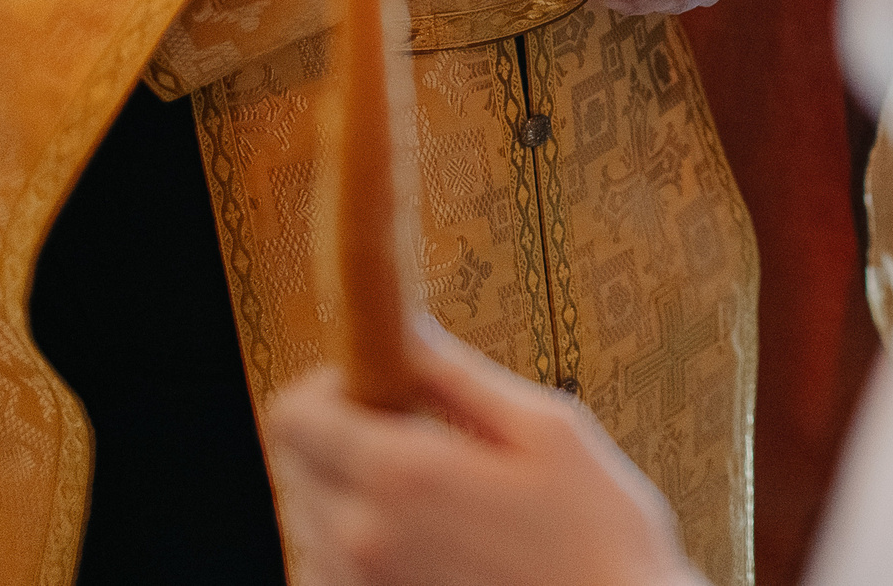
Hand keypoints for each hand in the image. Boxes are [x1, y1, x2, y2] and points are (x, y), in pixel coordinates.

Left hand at [268, 320, 700, 585]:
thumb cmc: (599, 533)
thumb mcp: (547, 429)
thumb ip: (458, 376)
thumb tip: (404, 329)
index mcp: (402, 474)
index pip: (293, 416)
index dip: (328, 386)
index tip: (378, 385)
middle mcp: (362, 539)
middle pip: (294, 466)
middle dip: (343, 438)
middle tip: (419, 438)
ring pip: (312, 522)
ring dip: (350, 496)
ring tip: (434, 502)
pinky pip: (331, 570)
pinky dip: (361, 548)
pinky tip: (428, 545)